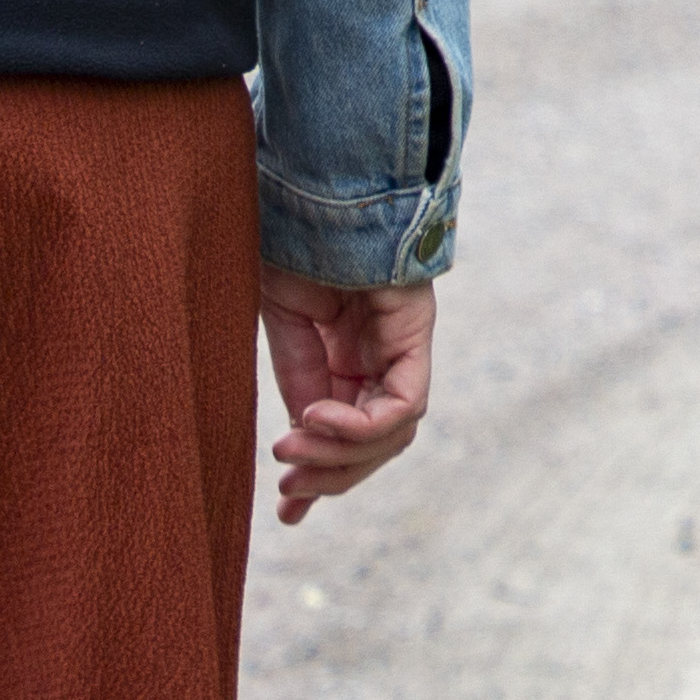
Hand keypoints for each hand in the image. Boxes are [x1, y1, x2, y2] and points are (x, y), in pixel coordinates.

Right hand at [258, 269, 436, 525]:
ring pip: (391, 435)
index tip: (287, 508)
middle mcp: (380, 361)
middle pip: (374, 447)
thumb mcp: (284, 330)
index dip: (322, 476)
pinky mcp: (415, 336)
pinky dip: (364, 425)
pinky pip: (405, 404)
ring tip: (291, 448)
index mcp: (347, 361)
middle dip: (331, 475)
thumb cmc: (293, 244)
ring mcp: (402, 349)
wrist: (312, 191)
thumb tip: (300, 444)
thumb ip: (298, 384)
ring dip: (340, 455)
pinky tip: (319, 418)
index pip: (348, 436)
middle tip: (288, 489)